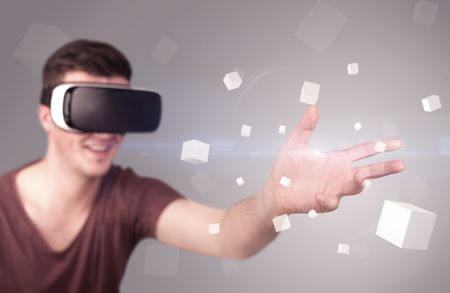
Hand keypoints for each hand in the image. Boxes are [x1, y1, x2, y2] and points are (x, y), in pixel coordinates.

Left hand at [262, 106, 404, 214]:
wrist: (275, 190)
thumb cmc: (287, 169)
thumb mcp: (296, 144)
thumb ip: (306, 127)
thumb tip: (313, 107)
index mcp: (337, 159)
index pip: (363, 151)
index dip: (380, 147)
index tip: (397, 143)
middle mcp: (340, 175)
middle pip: (368, 171)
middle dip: (384, 168)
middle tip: (400, 164)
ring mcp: (333, 189)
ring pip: (354, 187)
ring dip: (359, 182)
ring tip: (360, 176)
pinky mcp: (323, 202)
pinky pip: (330, 202)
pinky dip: (327, 199)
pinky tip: (319, 195)